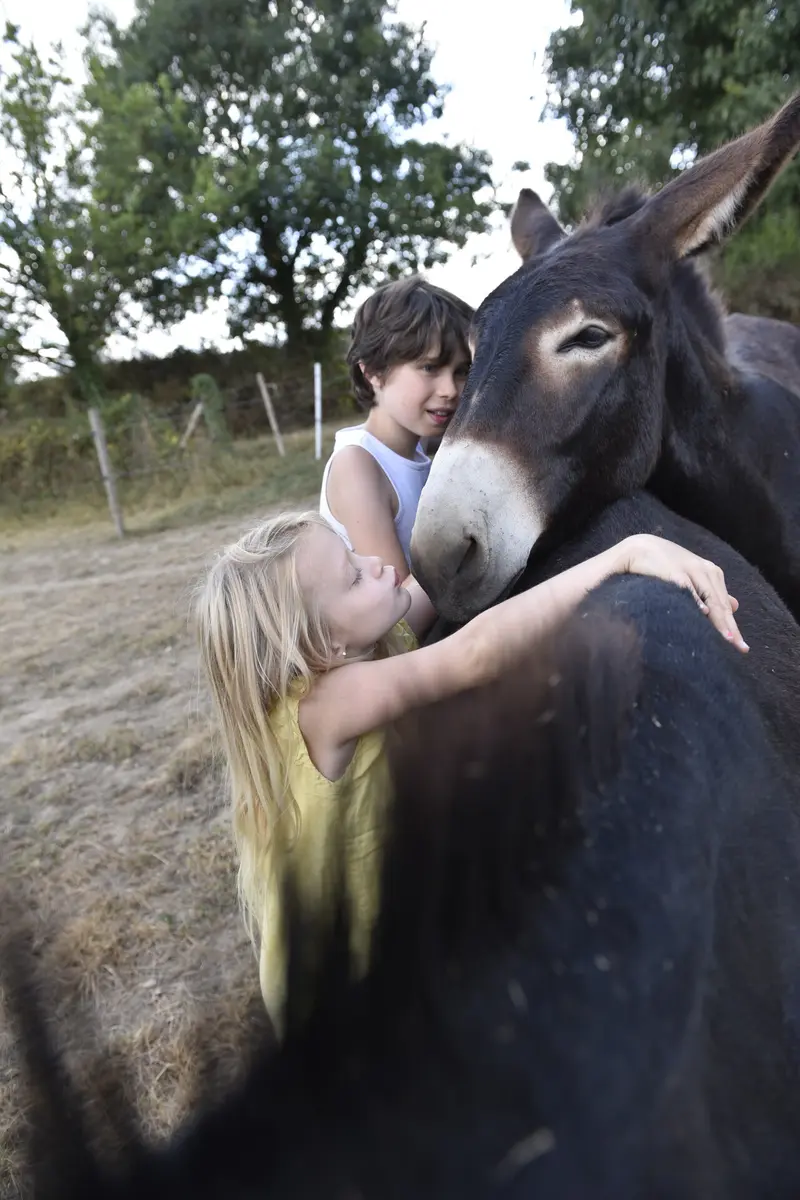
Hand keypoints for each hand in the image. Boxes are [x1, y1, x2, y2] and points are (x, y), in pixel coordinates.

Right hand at [614, 535, 748, 652]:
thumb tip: (735, 606)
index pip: (724, 605)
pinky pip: (687, 588)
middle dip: (730, 628)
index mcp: (711, 573)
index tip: (742, 648)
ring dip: (719, 620)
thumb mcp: (694, 576)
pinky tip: (703, 613)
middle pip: (720, 604)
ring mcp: (690, 570)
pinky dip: (695, 599)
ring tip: (727, 639)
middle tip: (741, 648)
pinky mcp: (674, 571)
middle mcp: (705, 571)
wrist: (639, 547)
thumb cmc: (666, 565)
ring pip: (710, 598)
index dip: (733, 626)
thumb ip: (712, 591)